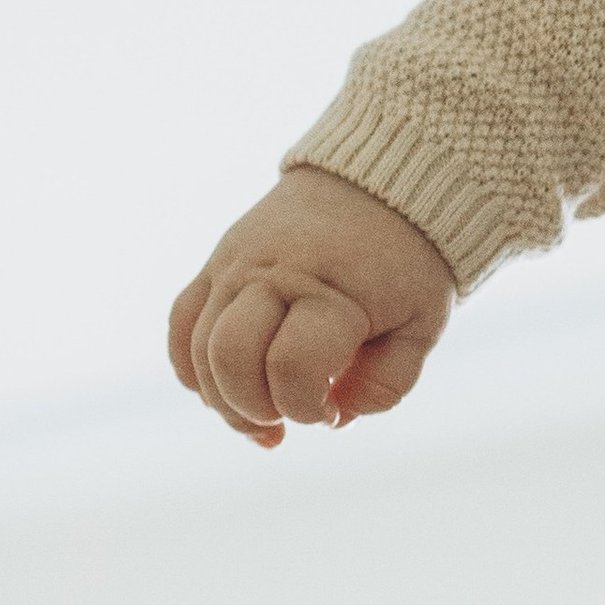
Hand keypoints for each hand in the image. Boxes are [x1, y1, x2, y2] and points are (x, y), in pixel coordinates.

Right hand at [169, 168, 455, 447]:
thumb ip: (385, 383)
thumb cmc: (407, 263)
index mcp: (330, 290)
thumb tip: (334, 418)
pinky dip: (191, 366)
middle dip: (253, 408)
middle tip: (286, 419)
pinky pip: (182, 322)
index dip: (305, 409)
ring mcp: (236, 265)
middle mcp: (272, 273)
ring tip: (260, 417)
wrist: (381, 185)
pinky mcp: (217, 262)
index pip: (290, 368)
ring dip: (220, 398)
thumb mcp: (422, 326)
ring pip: (197, 348)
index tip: (330, 413)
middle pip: (229, 358)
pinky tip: (221, 391)